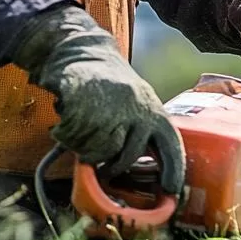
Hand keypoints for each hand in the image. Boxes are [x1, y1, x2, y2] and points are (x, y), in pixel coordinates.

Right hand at [12, 6, 184, 193]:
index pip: (170, 144)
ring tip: (84, 128)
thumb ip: (141, 131)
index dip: (173, 169)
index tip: (171, 189)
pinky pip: (75, 138)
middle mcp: (136, 107)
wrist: (81, 50)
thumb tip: (148, 174)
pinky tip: (69, 119)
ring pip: (97, 152)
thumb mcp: (135, 103)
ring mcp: (111, 105)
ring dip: (85, 147)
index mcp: (152, 108)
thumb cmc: (109, 85)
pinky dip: (67, 134)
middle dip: (112, 167)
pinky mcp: (84, 103)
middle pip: (125, 158)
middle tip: (103, 166)